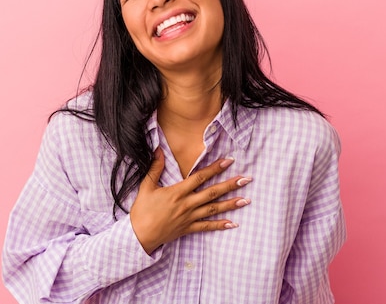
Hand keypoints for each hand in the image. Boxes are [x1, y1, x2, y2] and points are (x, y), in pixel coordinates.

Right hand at [130, 147, 251, 254]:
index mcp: (177, 192)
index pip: (200, 177)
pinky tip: (233, 223)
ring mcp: (189, 217)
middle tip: (246, 179)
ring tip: (246, 200)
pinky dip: (220, 225)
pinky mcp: (188, 229)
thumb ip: (155, 168)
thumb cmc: (142, 210)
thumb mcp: (146, 187)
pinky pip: (207, 227)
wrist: (139, 235)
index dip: (215, 168)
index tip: (228, 161)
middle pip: (212, 193)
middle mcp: (186, 204)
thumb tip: (158, 149)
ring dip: (230, 204)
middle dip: (230, 185)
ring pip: (213, 209)